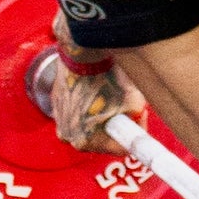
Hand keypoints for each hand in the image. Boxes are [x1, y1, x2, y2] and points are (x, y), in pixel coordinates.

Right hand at [47, 19, 147, 154]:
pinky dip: (91, 102)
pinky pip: (79, 109)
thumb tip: (138, 119)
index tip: (141, 115)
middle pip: (103, 137)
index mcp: (85, 142)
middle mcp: (69, 135)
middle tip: (130, 104)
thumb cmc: (107, 78)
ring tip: (114, 92)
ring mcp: (60, 119)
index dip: (135, 131)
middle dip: (119, 123)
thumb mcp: (133, 103)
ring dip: (105, 113)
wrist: (82, 51)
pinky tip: (99, 86)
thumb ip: (138, 119)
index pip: (119, 147)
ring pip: (92, 123)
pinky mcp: (57, 102)